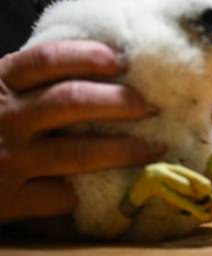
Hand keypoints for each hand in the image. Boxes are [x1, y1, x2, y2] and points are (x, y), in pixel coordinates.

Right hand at [0, 41, 165, 223]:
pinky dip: (78, 192)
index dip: (86, 57)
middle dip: (117, 102)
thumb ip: (28, 81)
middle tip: (148, 105)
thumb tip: (94, 62)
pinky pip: (57, 196)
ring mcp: (8, 159)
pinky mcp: (7, 198)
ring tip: (153, 147)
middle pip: (71, 102)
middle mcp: (5, 118)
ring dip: (122, 150)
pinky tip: (96, 190)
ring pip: (77, 153)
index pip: (46, 61)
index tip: (120, 59)